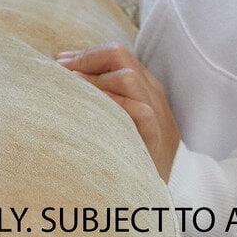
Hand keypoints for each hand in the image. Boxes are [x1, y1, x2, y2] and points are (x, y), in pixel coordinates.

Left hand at [60, 43, 179, 181]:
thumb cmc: (138, 147)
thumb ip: (107, 93)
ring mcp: (157, 112)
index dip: (86, 54)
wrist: (177, 182)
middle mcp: (152, 93)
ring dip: (95, 80)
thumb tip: (66, 70)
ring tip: (72, 86)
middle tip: (62, 72)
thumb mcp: (125, 114)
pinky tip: (93, 107)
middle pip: (121, 56)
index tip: (60, 61)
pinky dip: (114, 103)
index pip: (116, 54)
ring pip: (128, 78)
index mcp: (146, 85)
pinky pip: (140, 111)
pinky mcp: (157, 136)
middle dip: (87, 60)